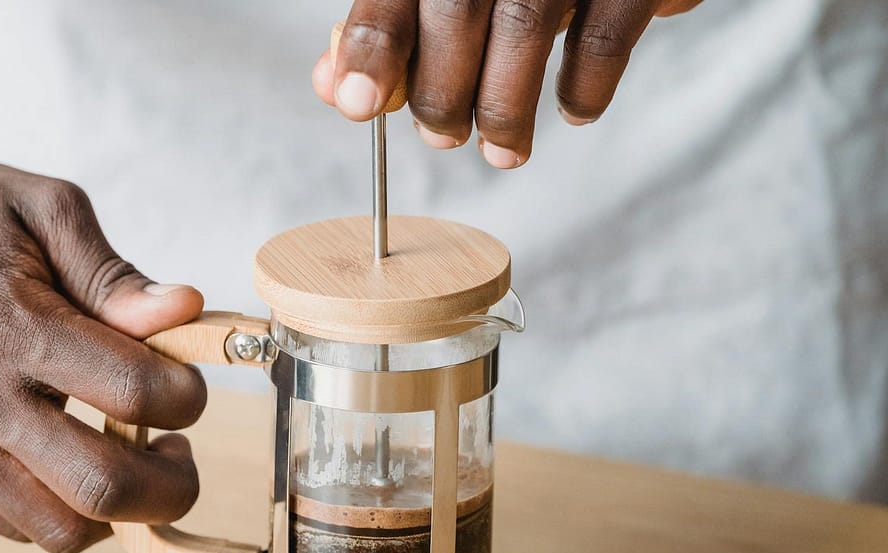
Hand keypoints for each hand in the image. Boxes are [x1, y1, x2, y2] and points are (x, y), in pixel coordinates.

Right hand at [0, 121, 207, 552]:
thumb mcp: (44, 209)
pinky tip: (73, 459)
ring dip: (120, 510)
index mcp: (12, 329)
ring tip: (130, 460)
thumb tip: (186, 313)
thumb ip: (116, 274)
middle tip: (178, 450)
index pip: (136, 394)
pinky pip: (16, 527)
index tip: (188, 383)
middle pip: (104, 489)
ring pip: (60, 531)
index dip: (189, 396)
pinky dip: (64, 508)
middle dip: (172, 484)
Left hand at [312, 0, 702, 167]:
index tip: (357, 106)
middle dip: (442, 92)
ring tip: (501, 152)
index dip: (371, 45)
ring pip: (526, 27)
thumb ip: (393, 29)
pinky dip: (584, 90)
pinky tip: (572, 112)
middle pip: (456, 7)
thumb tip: (335, 88)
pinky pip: (603, 38)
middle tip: (441, 138)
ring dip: (505, 110)